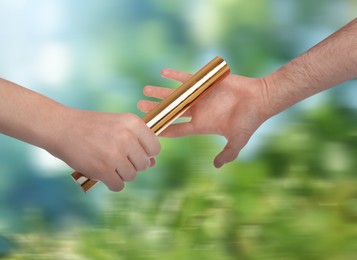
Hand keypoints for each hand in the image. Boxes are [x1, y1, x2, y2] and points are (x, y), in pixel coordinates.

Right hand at [48, 110, 160, 191]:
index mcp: (133, 123)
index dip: (146, 153)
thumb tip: (154, 163)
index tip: (133, 152)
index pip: (155, 148)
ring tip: (108, 164)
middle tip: (117, 159)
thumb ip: (138, 142)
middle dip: (133, 165)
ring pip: (132, 176)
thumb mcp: (118, 125)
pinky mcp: (103, 169)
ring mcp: (115, 154)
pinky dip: (112, 183)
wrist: (61, 127)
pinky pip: (118, 185)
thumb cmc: (92, 127)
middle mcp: (127, 137)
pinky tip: (103, 174)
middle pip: (144, 164)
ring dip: (121, 174)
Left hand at [138, 68, 269, 167]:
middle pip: (171, 112)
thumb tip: (217, 166)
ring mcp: (200, 97)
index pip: (177, 129)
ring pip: (175, 95)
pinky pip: (188, 79)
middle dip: (155, 110)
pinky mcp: (206, 83)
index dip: (162, 130)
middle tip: (139, 108)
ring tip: (145, 90)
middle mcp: (198, 111)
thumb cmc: (250, 121)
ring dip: (160, 92)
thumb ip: (227, 154)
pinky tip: (162, 73)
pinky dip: (175, 76)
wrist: (260, 99)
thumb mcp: (238, 141)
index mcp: (201, 125)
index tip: (148, 130)